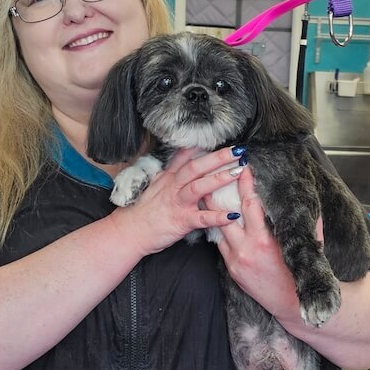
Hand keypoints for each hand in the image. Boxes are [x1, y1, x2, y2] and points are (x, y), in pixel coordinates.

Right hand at [115, 146, 244, 254]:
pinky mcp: (182, 221)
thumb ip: (171, 173)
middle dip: (218, 157)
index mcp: (169, 178)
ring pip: (199, 186)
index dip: (202, 146)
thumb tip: (183, 160)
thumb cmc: (144, 212)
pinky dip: (218, 217)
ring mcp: (178, 203)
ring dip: (220, 178)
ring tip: (239, 172)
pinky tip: (233, 214)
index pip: (185, 156)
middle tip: (238, 150)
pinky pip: (202, 218)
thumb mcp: (156, 185)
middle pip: (196, 167)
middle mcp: (174, 187)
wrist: (131, 232)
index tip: (219, 137)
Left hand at [209, 164, 313, 319]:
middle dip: (219, 192)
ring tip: (208, 192)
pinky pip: (220, 244)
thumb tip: (312, 202)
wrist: (291, 305)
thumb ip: (311, 223)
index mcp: (265, 240)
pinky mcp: (231, 269)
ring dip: (213, 210)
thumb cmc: (301, 274)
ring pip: (217, 228)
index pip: (250, 205)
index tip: (244, 167)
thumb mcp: (311, 246)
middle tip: (216, 173)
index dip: (246, 184)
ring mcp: (235, 260)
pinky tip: (217, 218)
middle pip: (225, 213)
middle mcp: (246, 249)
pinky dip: (219, 230)